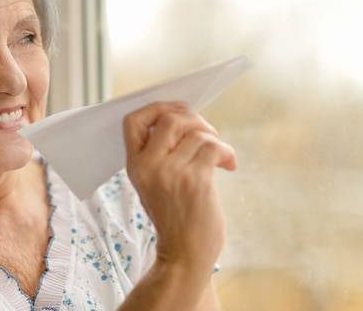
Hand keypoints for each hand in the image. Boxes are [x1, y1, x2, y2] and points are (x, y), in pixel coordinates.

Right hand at [123, 101, 236, 285]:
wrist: (184, 256)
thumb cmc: (175, 218)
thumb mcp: (154, 184)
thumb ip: (160, 153)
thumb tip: (184, 118)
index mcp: (135, 165)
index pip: (133, 121)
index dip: (156, 108)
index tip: (178, 109)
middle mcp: (149, 166)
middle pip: (169, 118)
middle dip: (193, 119)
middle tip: (206, 132)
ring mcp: (170, 172)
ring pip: (197, 132)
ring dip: (214, 139)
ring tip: (219, 156)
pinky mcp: (195, 180)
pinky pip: (214, 146)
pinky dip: (227, 152)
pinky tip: (229, 166)